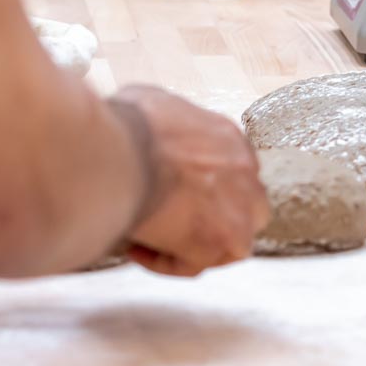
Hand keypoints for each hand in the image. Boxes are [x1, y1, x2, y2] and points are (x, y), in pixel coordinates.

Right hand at [111, 87, 269, 276]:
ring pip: (228, 242)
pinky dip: (165, 261)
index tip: (175, 191)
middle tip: (175, 221)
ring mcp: (239, 211)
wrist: (118, 153)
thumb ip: (163, 119)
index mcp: (231, 140)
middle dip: (216, 219)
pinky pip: (194, 264)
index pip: (235, 172)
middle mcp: (246, 174)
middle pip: (247, 208)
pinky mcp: (221, 242)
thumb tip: (143, 119)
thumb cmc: (126, 126)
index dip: (206, 187)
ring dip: (192, 245)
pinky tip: (136, 248)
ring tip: (151, 237)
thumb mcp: (151, 101)